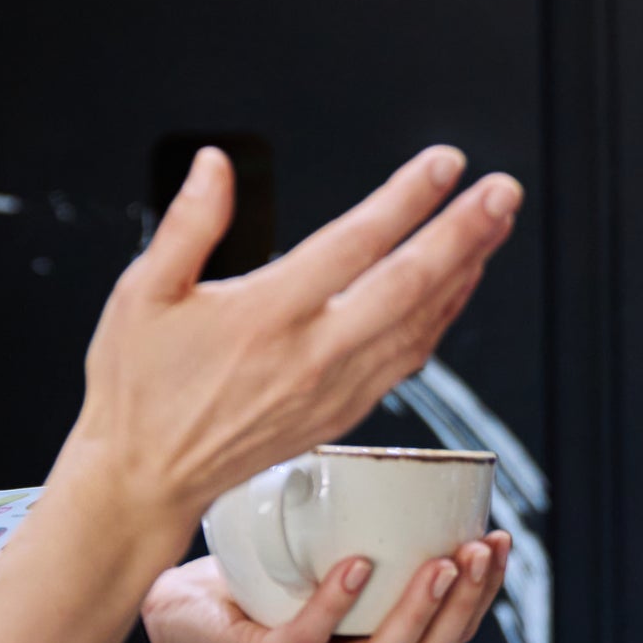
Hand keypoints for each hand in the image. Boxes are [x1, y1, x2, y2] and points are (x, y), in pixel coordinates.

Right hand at [64, 144, 520, 525]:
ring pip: (421, 325)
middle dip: (464, 233)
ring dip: (466, 271)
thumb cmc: (138, 383)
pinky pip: (410, 358)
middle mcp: (311, 356)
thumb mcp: (142, 295)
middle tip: (504, 191)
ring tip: (495, 223)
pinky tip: (459, 283)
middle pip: (409, 286)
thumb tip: (215, 163)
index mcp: (264, 317)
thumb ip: (187, 225)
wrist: (145, 479)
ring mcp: (335, 389)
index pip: (354, 246)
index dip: (406, 201)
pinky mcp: (344, 411)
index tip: (445, 163)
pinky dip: (442, 315)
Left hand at [141, 536, 512, 642]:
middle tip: (482, 548)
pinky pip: (307, 636)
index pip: (447, 635)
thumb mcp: (317, 553)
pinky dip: (337, 602)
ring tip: (444, 562)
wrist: (171, 612)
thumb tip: (403, 456)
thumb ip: (360, 526)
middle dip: (466, 602)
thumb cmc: (252, 579)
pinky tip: (358, 565)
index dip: (483, 596)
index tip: (499, 541)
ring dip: (420, 611)